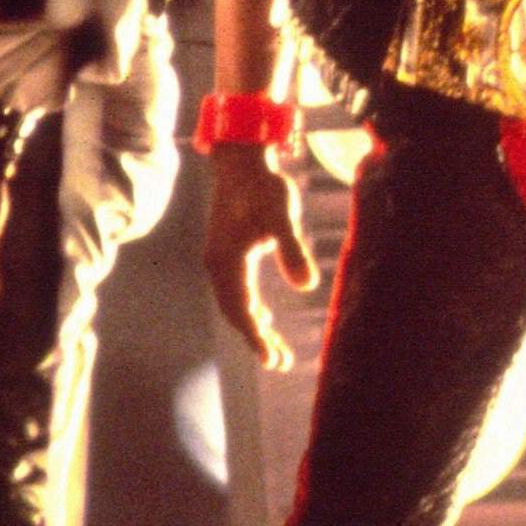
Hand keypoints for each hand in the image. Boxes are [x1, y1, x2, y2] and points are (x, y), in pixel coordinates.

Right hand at [204, 142, 318, 370]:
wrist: (241, 162)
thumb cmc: (263, 187)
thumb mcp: (282, 216)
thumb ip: (293, 250)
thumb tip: (308, 286)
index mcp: (227, 263)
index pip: (242, 311)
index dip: (257, 338)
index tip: (273, 360)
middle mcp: (217, 266)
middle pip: (236, 313)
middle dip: (257, 339)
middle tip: (281, 363)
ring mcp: (219, 260)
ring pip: (235, 303)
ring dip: (254, 326)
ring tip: (275, 349)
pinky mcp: (226, 253)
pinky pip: (235, 291)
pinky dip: (249, 308)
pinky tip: (264, 316)